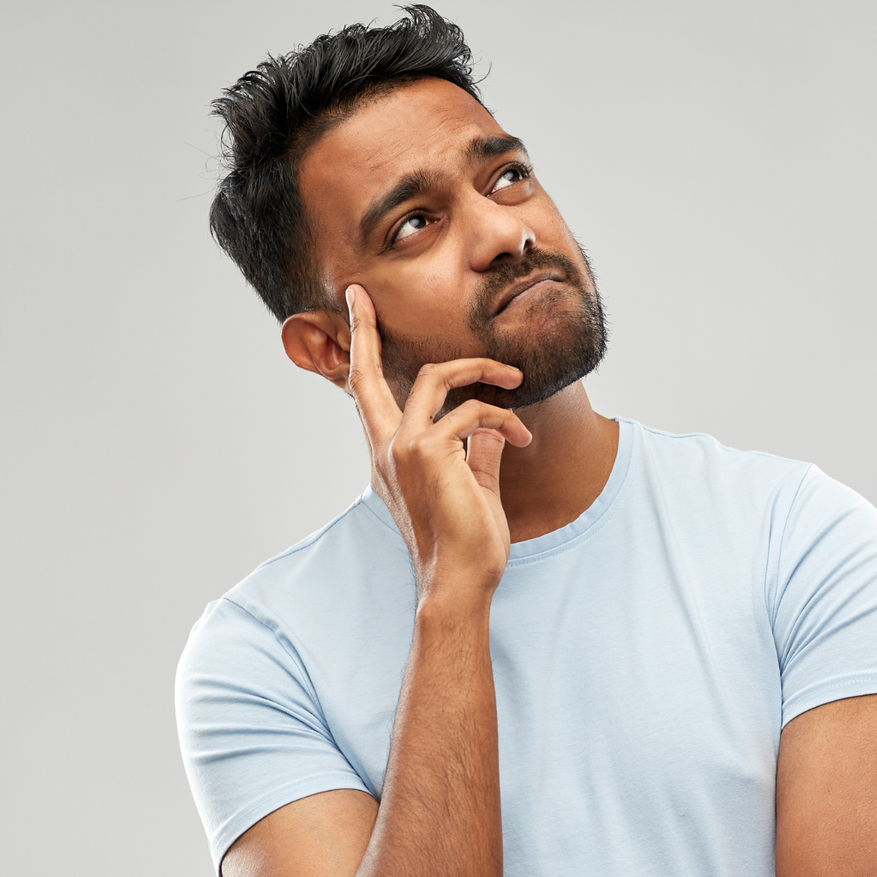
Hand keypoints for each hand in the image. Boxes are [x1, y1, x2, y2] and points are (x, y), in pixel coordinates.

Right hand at [345, 284, 531, 596]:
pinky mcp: (430, 451)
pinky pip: (472, 412)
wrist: (458, 583)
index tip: (354, 311)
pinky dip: (503, 418)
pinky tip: (522, 435)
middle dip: (363, 328)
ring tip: (514, 378)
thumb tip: (492, 427)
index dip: (359, 351)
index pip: (366, 395)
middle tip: (360, 293)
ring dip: (480, 369)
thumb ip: (477, 453)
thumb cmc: (465, 546)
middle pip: (366, 372)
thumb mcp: (473, 488)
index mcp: (389, 456)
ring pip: (435, 377)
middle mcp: (386, 448)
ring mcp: (403, 448)